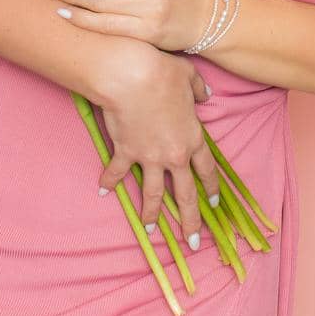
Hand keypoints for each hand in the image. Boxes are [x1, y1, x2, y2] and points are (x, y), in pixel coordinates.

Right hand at [95, 45, 219, 244]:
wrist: (132, 77)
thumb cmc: (162, 73)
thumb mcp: (189, 76)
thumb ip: (200, 88)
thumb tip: (207, 93)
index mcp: (193, 139)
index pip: (206, 171)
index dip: (210, 189)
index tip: (212, 204)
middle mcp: (174, 155)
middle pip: (185, 194)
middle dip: (190, 220)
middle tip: (193, 241)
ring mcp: (149, 157)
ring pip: (153, 193)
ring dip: (151, 214)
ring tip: (149, 231)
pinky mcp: (126, 153)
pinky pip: (117, 173)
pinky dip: (109, 183)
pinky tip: (103, 192)